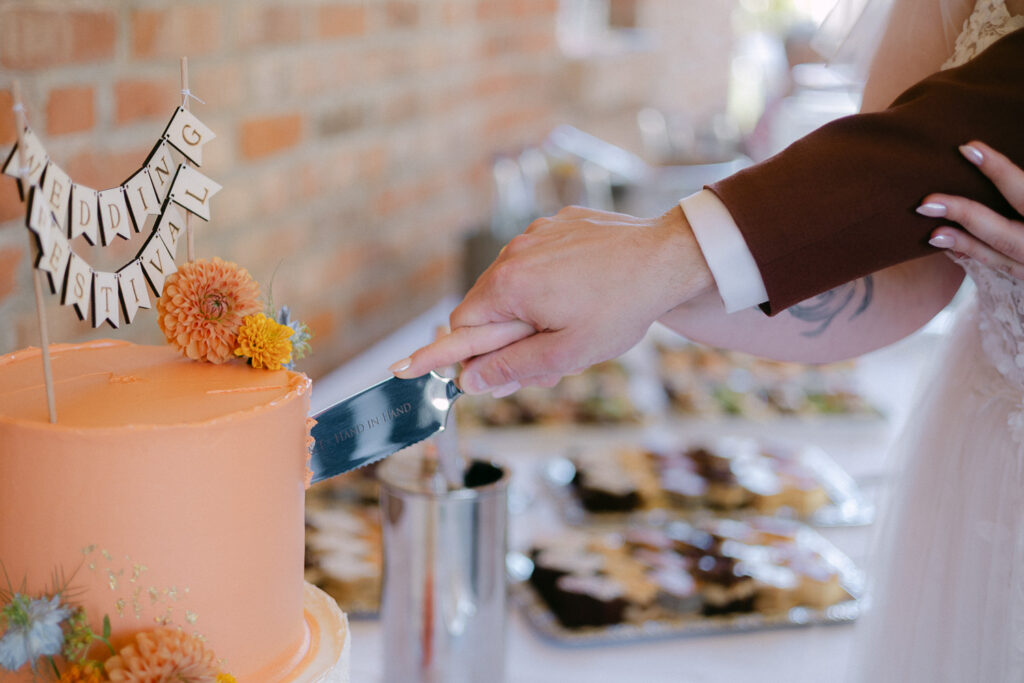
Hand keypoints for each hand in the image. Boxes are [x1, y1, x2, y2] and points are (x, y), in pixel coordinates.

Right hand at [390, 205, 714, 393]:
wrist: (668, 257)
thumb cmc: (620, 308)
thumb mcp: (567, 352)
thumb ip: (512, 368)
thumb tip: (468, 381)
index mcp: (509, 284)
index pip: (460, 328)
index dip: (449, 355)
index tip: (408, 368)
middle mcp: (513, 252)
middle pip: (487, 308)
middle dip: (508, 339)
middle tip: (548, 362)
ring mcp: (536, 233)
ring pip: (514, 285)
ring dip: (530, 311)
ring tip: (575, 325)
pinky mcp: (558, 223)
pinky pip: (538, 259)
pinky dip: (549, 281)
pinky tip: (584, 293)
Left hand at [920, 141, 1023, 276]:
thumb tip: (975, 148)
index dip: (997, 169)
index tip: (968, 147)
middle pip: (1004, 232)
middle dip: (965, 215)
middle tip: (926, 203)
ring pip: (1000, 256)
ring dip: (964, 244)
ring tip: (932, 233)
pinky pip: (1004, 266)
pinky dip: (975, 254)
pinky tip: (949, 243)